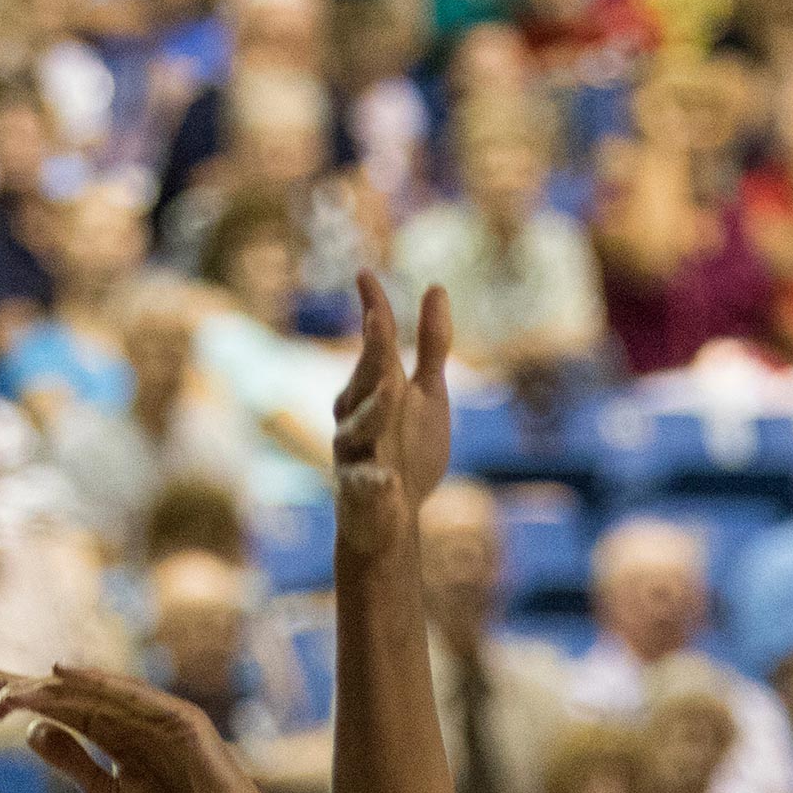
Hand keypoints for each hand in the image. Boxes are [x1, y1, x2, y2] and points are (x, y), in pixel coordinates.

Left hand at [0, 664, 272, 792]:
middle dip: (15, 683)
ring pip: (92, 691)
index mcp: (112, 738)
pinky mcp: (181, 720)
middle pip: (64, 692)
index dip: (15, 702)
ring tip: (4, 688)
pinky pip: (134, 695)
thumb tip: (30, 728)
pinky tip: (65, 673)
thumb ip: (74, 762)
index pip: (55, 711)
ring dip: (46, 686)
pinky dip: (101, 681)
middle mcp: (130, 720)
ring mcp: (155, 716)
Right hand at [329, 273, 451, 557]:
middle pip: (366, 380)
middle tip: (377, 319)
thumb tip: (436, 287)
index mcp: (372, 389)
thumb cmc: (406, 448)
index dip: (374, 312)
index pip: (374, 346)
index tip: (366, 275)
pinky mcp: (362, 495)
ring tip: (391, 390)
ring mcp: (356, 455)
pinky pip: (365, 486)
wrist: (390, 518)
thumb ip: (431, 345)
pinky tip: (387, 482)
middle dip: (372, 352)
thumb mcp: (426, 393)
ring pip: (361, 429)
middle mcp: (357, 416)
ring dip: (374, 410)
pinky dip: (373, 483)